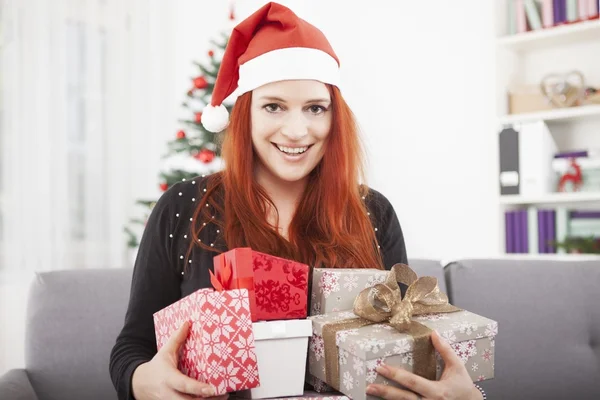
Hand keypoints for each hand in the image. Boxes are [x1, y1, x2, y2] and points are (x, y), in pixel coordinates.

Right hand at [132, 321, 228, 399]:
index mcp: (168, 379)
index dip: (197, 388)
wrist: (139, 384)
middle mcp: (169, 394)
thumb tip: (187, 323)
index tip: (211, 388)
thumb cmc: (156, 367)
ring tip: (221, 397)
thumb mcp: (164, 352)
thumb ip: (176, 338)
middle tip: (222, 394)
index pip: (184, 385)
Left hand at [366, 330, 481, 399]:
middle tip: (370, 385)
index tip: (382, 367)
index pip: (413, 382)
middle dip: (386, 392)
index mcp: (438, 391)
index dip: (397, 375)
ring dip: (387, 399)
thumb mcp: (457, 367)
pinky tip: (383, 399)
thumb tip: (434, 333)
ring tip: (370, 391)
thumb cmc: (462, 386)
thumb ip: (445, 350)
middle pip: (404, 398)